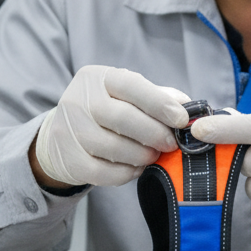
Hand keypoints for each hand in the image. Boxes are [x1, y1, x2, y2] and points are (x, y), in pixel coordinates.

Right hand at [33, 65, 190, 188]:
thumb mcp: (125, 95)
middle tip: (171, 144)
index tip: (182, 119)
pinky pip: (103, 172)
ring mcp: (69, 130)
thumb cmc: (104, 111)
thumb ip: (157, 96)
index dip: (160, 103)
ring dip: (142, 155)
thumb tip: (189, 106)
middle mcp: (78, 99)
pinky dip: (126, 173)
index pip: (131, 85)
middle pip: (123, 118)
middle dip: (154, 133)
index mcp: (97, 77)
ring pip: (114, 147)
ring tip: (153, 155)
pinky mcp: (68, 159)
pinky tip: (135, 168)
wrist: (60, 136)